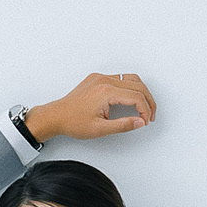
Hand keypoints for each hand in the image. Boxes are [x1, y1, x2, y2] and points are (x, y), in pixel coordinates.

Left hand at [27, 73, 156, 141]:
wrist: (56, 116)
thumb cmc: (73, 122)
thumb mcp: (100, 129)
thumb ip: (123, 125)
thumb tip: (140, 122)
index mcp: (106, 91)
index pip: (136, 97)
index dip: (145, 110)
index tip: (146, 121)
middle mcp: (104, 80)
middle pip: (137, 85)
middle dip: (148, 101)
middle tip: (150, 115)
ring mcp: (100, 77)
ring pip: (130, 79)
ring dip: (140, 92)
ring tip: (143, 107)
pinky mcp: (97, 78)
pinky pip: (120, 78)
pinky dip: (129, 88)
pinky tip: (130, 99)